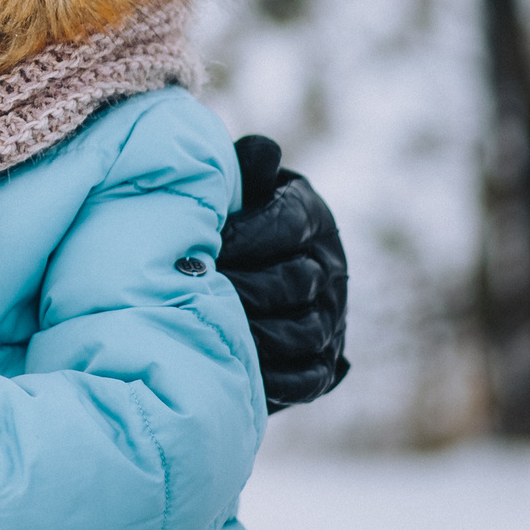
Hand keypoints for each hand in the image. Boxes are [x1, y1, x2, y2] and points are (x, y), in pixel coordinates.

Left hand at [220, 136, 349, 410]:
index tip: (208, 244)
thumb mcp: (232, 189)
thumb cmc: (220, 220)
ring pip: (304, 331)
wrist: (226, 273)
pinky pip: (307, 378)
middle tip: (198, 293)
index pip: (289, 223)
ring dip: (256, 333)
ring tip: (211, 329)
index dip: (247, 235)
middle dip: (244, 287)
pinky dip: (274, 379)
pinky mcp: (322, 365)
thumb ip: (242, 170)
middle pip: (296, 280)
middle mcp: (329, 267)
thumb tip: (261, 150)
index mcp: (309, 216)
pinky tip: (235, 371)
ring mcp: (331, 319)